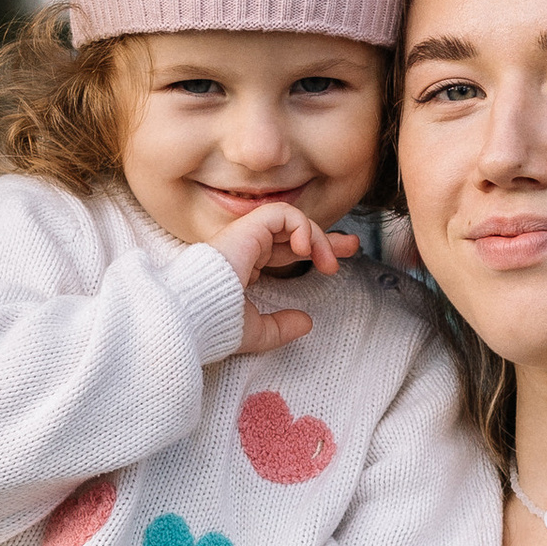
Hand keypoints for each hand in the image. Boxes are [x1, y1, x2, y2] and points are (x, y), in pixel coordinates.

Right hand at [210, 200, 356, 357]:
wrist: (194, 317)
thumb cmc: (216, 325)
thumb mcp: (256, 332)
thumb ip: (281, 327)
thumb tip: (306, 322)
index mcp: (246, 266)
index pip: (284, 250)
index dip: (313, 252)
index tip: (335, 264)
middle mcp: (246, 247)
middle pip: (292, 232)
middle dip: (326, 237)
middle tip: (352, 246)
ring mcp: (245, 235)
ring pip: (290, 219)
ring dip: (316, 236)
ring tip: (327, 262)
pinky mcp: (246, 227)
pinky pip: (282, 213)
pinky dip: (300, 226)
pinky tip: (306, 249)